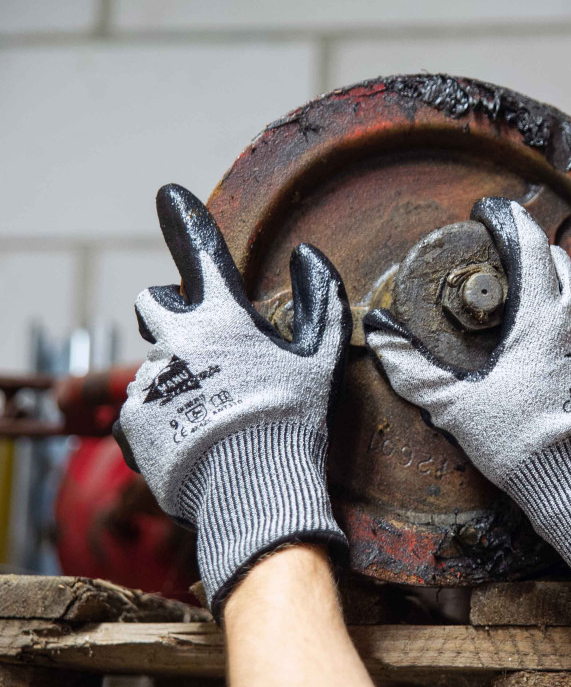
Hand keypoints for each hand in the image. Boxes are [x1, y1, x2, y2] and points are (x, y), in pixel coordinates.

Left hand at [114, 184, 350, 616]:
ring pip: (154, 362)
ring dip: (178, 373)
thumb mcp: (319, 360)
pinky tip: (195, 437)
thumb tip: (311, 257)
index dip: (185, 219)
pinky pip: (143, 411)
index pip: (199, 253)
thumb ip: (321, 303)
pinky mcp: (132, 425)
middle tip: (207, 343)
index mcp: (220, 321)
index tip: (170, 196)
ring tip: (215, 411)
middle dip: (173, 313)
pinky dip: (165, 416)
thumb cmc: (290, 420)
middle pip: (154, 305)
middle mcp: (174, 344)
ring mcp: (149, 385)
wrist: (253, 490)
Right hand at [364, 198, 570, 600]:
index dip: (511, 222)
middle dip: (532, 249)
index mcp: (544, 315)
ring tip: (533, 283)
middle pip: (559, 261)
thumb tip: (380, 341)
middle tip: (506, 253)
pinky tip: (562, 324)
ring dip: (558, 276)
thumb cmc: (520, 441)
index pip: (530, 247)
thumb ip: (413, 371)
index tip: (494, 212)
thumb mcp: (457, 406)